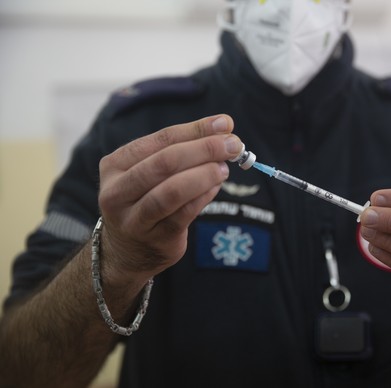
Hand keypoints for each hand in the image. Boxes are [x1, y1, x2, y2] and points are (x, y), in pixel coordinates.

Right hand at [97, 114, 241, 282]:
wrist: (128, 251)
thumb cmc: (146, 199)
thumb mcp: (151, 171)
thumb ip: (182, 149)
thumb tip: (224, 126)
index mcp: (115, 164)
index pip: (161, 140)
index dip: (196, 130)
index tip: (225, 124)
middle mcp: (117, 191)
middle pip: (165, 163)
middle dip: (204, 150)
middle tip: (233, 145)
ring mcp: (134, 218)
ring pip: (172, 191)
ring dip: (204, 175)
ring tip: (224, 168)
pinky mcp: (154, 239)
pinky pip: (184, 214)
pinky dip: (204, 197)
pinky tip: (216, 187)